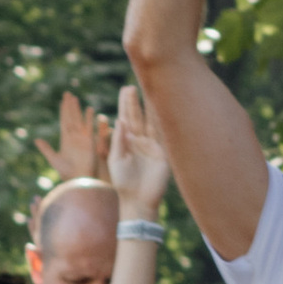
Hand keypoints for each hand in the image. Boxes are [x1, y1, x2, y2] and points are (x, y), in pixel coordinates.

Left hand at [34, 88, 109, 183]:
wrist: (79, 178)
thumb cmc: (67, 172)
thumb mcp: (54, 159)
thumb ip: (46, 148)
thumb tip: (36, 139)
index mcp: (66, 139)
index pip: (64, 121)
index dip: (63, 111)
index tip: (63, 101)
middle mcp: (74, 136)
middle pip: (71, 117)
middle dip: (69, 106)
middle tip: (67, 94)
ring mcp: (82, 137)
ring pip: (78, 119)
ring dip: (76, 109)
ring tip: (74, 98)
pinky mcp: (90, 141)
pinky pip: (89, 126)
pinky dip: (89, 118)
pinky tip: (89, 109)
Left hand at [109, 75, 169, 220]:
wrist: (137, 201)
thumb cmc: (123, 183)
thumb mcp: (116, 160)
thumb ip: (117, 140)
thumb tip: (120, 119)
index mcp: (127, 141)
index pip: (127, 117)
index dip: (126, 103)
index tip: (126, 88)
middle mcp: (140, 140)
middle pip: (140, 116)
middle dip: (138, 100)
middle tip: (137, 82)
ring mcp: (153, 146)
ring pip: (153, 122)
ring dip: (152, 107)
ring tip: (153, 90)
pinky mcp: (164, 153)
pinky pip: (165, 135)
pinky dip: (165, 122)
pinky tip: (166, 109)